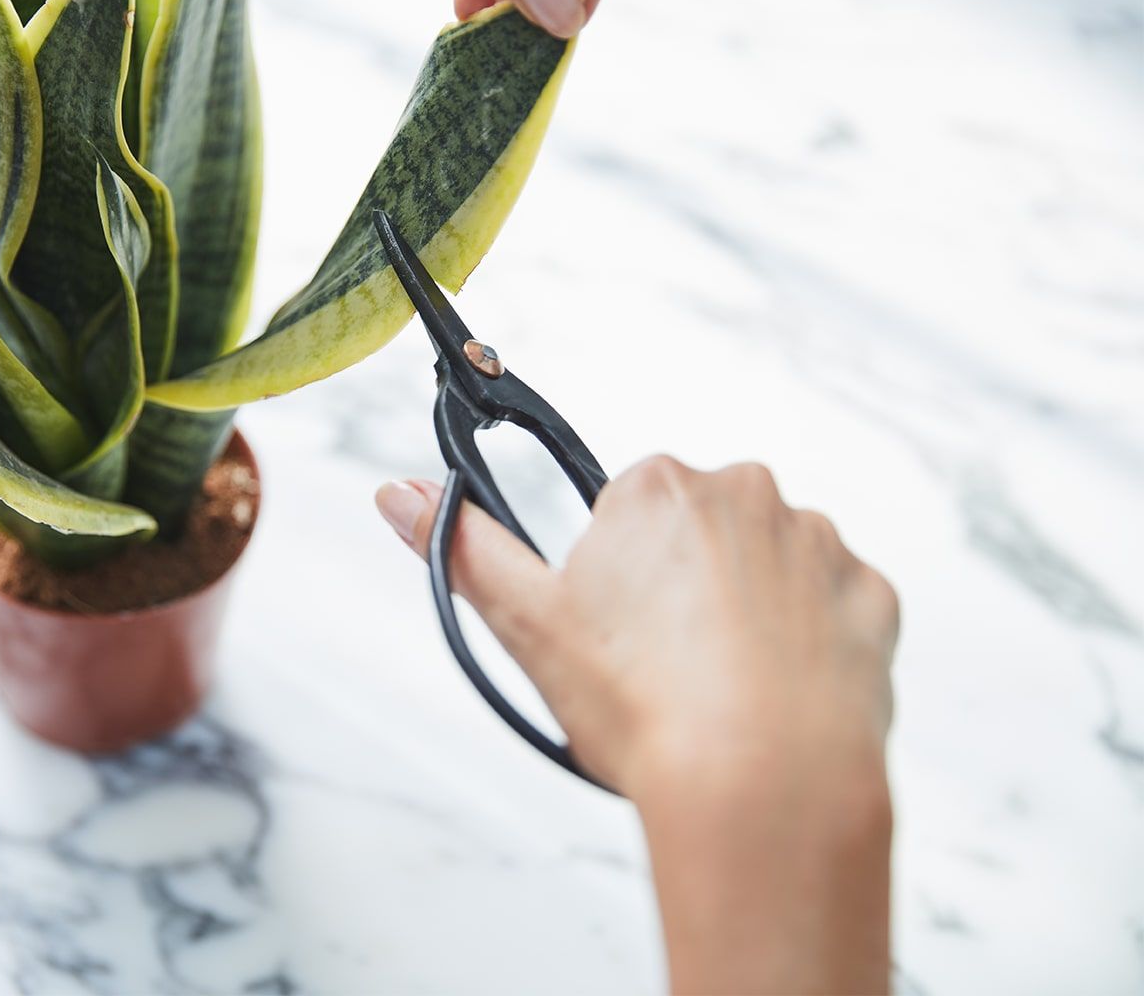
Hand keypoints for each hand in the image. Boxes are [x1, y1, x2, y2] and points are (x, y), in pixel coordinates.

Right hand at [375, 455, 899, 992]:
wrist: (765, 787)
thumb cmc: (649, 710)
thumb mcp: (529, 628)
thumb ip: (463, 550)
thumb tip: (402, 495)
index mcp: (658, 487)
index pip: (628, 511)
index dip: (617, 579)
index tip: (618, 633)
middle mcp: (745, 492)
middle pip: (698, 532)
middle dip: (682, 587)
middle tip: (665, 668)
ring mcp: (817, 543)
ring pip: (766, 567)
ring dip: (746, 612)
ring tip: (722, 691)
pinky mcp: (872, 596)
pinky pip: (831, 605)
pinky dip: (808, 642)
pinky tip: (777, 694)